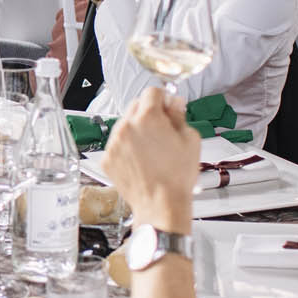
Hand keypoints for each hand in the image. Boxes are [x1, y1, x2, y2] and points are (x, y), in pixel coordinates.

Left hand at [102, 88, 198, 229]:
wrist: (161, 205)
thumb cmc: (176, 177)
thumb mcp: (190, 140)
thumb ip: (180, 115)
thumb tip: (174, 104)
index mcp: (148, 118)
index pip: (152, 91)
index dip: (163, 98)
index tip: (167, 106)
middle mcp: (126, 127)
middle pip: (136, 105)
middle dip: (149, 112)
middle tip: (162, 129)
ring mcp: (114, 143)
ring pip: (124, 124)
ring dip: (137, 130)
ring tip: (152, 149)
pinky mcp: (107, 158)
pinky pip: (117, 144)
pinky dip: (127, 147)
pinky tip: (141, 160)